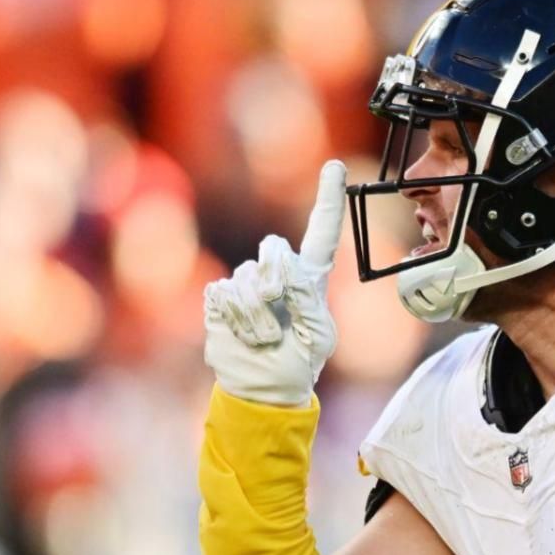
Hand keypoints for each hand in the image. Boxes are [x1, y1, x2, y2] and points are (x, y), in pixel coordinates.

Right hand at [203, 160, 345, 405]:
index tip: (335, 166)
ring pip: (247, 279)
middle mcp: (277, 271)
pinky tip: (245, 336)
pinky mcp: (219, 296)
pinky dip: (238, 321)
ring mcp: (245, 281)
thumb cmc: (300, 361)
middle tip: (281, 320)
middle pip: (274, 248)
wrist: (265, 388)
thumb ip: (308, 300)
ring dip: (259, 317)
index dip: (327, 198)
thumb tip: (281, 272)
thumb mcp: (320, 336)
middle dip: (277, 282)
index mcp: (311, 276)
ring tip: (266, 337)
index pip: (321, 230)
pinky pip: (224, 294)